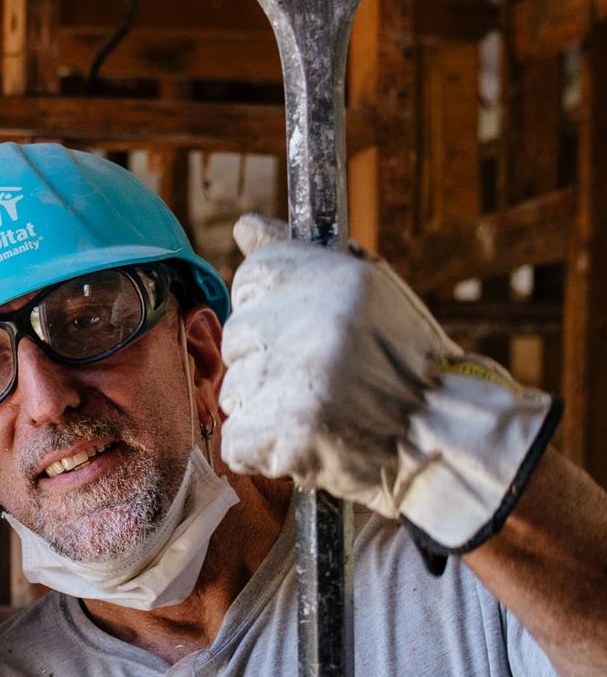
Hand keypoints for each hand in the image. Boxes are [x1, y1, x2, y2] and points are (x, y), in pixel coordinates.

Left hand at [220, 214, 557, 554]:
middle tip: (319, 378)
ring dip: (265, 407)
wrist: (442, 437)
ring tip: (319, 411)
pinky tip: (305, 442)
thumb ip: (299, 258)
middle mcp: (313, 324)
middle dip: (268, 360)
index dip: (271, 308)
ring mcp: (298, 382)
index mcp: (338, 280)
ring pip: (235, 390)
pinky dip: (263, 450)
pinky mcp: (287, 436)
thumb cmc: (402, 362)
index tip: (302, 329)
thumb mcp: (367, 291)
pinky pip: (237, 442)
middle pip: (238, 335)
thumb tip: (243, 225)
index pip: (253, 277)